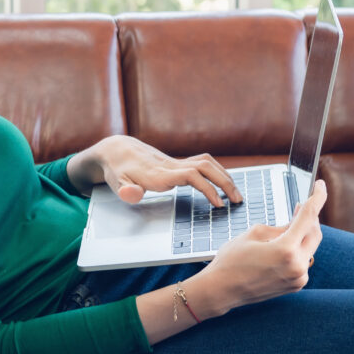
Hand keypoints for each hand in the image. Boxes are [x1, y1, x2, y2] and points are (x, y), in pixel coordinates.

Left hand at [73, 135, 240, 206]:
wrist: (116, 149)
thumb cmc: (117, 170)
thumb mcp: (116, 184)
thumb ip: (125, 191)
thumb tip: (131, 194)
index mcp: (159, 174)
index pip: (191, 176)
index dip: (207, 188)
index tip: (218, 204)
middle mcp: (171, 166)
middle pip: (206, 166)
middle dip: (225, 182)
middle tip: (237, 201)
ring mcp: (175, 162)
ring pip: (207, 162)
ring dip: (224, 176)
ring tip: (236, 194)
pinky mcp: (177, 163)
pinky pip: (202, 163)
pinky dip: (217, 172)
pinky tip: (223, 184)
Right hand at [189, 179, 326, 317]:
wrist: (222, 290)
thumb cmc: (232, 260)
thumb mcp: (254, 233)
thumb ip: (281, 226)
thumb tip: (296, 222)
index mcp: (286, 249)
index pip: (309, 216)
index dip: (317, 197)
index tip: (320, 186)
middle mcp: (297, 265)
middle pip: (315, 233)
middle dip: (310, 218)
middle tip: (300, 206)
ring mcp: (298, 278)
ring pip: (310, 248)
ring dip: (302, 235)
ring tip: (287, 228)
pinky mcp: (296, 285)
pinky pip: (303, 261)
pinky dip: (297, 250)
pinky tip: (283, 246)